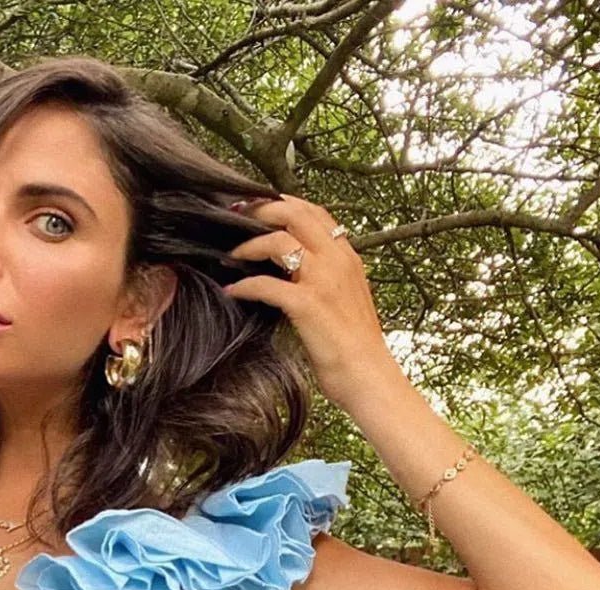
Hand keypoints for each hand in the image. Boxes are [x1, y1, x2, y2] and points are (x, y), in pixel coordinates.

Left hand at [223, 193, 403, 409]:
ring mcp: (323, 281)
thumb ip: (326, 276)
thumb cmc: (354, 345)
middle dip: (261, 210)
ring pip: (279, 241)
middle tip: (235, 215)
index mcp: (347, 258)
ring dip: (248, 245)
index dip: (284, 203)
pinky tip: (233, 291)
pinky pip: (266, 284)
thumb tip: (293, 267)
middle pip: (296, 214)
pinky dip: (244, 285)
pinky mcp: (308, 304)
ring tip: (230, 255)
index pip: (316, 212)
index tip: (257, 206)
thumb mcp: (346, 298)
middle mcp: (337, 261)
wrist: (369, 376)